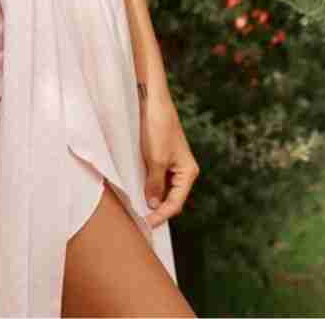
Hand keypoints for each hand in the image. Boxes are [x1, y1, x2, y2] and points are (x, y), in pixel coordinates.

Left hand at [139, 89, 197, 227]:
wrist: (152, 101)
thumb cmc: (157, 128)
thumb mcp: (155, 160)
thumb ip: (155, 184)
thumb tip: (154, 204)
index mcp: (188, 172)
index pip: (176, 203)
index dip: (161, 215)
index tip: (146, 224)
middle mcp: (183, 170)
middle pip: (171, 198)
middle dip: (157, 210)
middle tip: (140, 221)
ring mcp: (172, 164)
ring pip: (163, 189)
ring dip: (151, 199)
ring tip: (137, 210)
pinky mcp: (161, 157)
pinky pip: (156, 178)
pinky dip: (147, 186)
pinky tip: (137, 191)